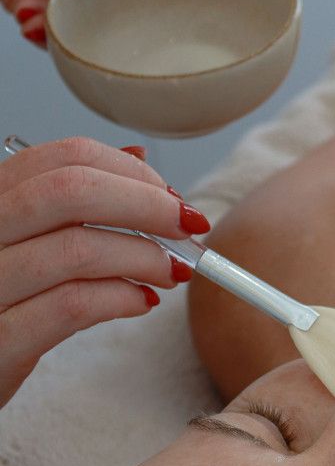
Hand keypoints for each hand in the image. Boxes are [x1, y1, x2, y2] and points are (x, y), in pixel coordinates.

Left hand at [0, 0, 172, 47]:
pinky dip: (42, 37)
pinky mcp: (39, 9)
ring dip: (84, 45)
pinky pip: (49, 38)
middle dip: (144, 42)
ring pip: (96, 39)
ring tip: (67, 30)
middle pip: (142, 20)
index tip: (215, 22)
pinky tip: (32, 20)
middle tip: (140, 54)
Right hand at [0, 137, 209, 409]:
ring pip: (77, 250)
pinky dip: (121, 299)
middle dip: (145, 206)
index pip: (62, 159)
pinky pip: (71, 307)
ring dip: (143, 257)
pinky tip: (142, 302)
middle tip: (186, 228)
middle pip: (71, 192)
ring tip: (170, 272)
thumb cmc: (2, 304)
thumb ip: (70, 204)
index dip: (129, 173)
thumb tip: (139, 161)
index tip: (170, 198)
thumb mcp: (25, 243)